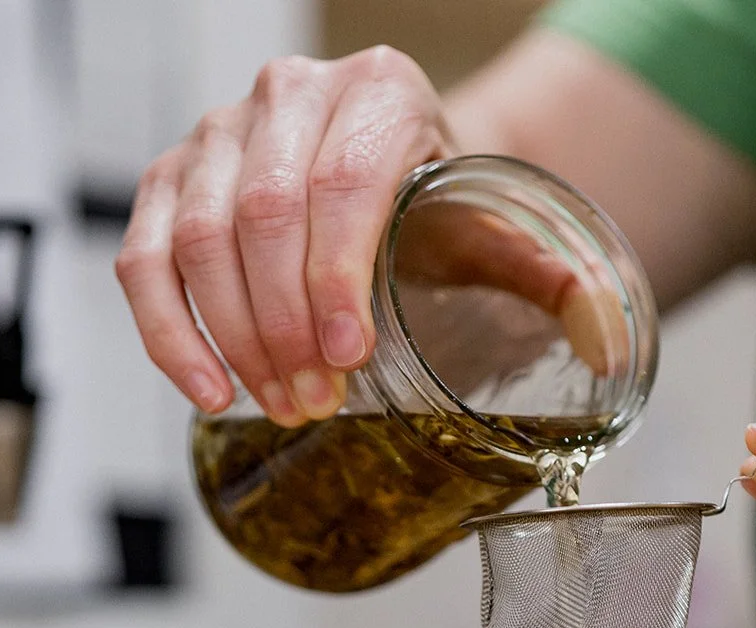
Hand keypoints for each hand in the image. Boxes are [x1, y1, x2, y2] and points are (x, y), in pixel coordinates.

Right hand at [116, 47, 606, 426]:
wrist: (393, 177)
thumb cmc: (441, 209)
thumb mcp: (497, 231)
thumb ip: (554, 280)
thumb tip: (611, 346)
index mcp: (380, 91)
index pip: (340, 184)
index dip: (335, 277)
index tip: (349, 357)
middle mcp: (289, 96)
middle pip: (262, 215)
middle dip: (287, 325)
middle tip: (319, 404)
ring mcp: (219, 133)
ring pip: (197, 239)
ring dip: (237, 339)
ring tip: (286, 409)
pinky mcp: (170, 180)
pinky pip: (145, 257)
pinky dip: (168, 332)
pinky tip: (207, 392)